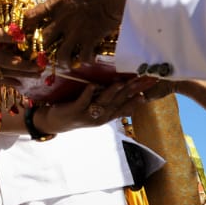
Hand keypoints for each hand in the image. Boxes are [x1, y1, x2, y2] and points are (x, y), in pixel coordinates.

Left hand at [21, 0, 139, 65]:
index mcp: (57, 3)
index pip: (32, 15)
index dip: (26, 23)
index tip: (26, 27)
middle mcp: (62, 21)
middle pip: (43, 40)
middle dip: (42, 46)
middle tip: (45, 50)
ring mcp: (75, 33)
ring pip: (61, 55)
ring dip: (62, 60)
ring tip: (65, 62)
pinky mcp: (90, 41)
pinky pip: (83, 58)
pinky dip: (84, 61)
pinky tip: (86, 60)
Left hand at [38, 76, 157, 133]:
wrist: (56, 123)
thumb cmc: (79, 112)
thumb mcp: (98, 110)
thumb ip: (113, 104)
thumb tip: (130, 96)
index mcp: (107, 116)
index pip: (126, 106)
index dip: (137, 98)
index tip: (149, 88)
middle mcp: (99, 118)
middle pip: (117, 103)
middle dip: (129, 91)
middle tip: (140, 81)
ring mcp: (87, 115)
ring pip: (102, 103)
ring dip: (111, 92)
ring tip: (120, 83)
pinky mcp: (74, 111)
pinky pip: (82, 101)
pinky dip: (88, 93)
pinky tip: (93, 84)